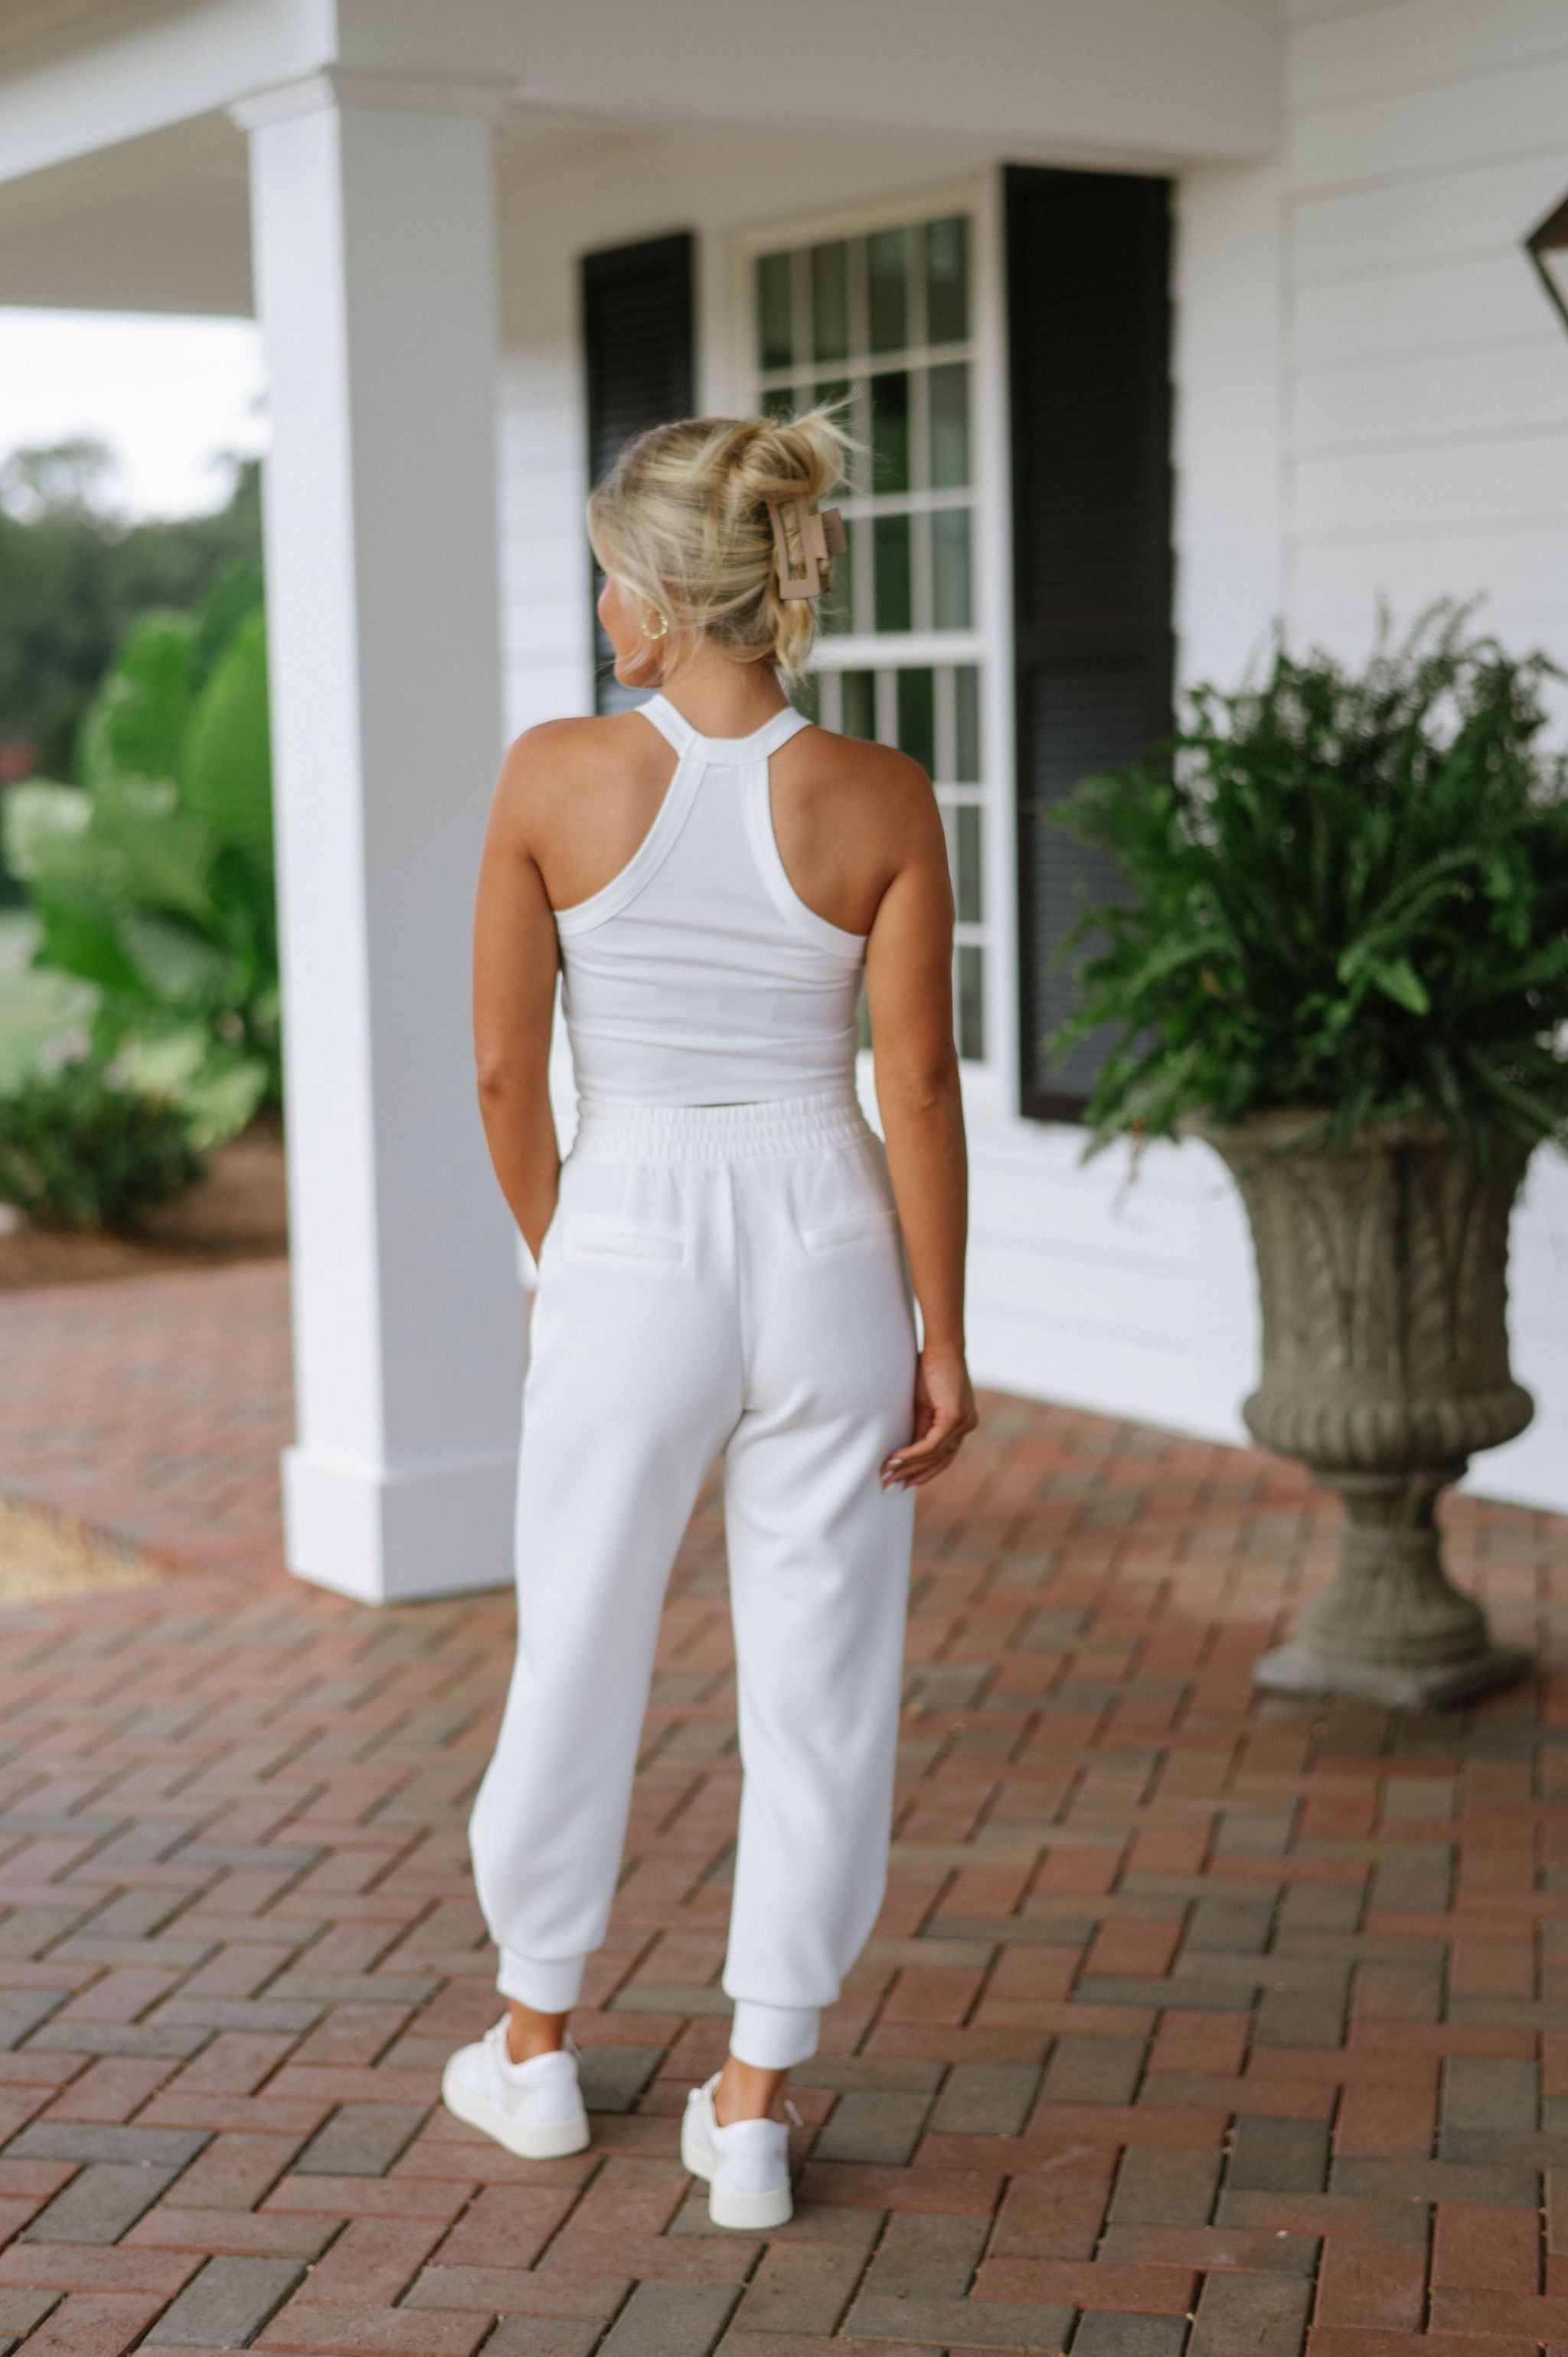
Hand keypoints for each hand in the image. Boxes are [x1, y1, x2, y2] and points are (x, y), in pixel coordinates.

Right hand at [882, 1345, 977, 1488]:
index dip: (924, 1472)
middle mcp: (966, 1427)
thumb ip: (920, 1427)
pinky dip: (912, 1453)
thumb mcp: (923, 1404)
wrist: (942, 1347)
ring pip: (933, 1456)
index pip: (944, 1456)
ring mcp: (963, 1424)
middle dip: (913, 1475)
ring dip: (908, 1466)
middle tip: (890, 1486)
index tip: (905, 1483)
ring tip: (887, 1474)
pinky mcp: (954, 1418)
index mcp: (961, 1423)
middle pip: (939, 1461)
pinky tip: (896, 1458)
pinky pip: (931, 1444)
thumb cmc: (930, 1369)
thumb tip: (907, 1449)